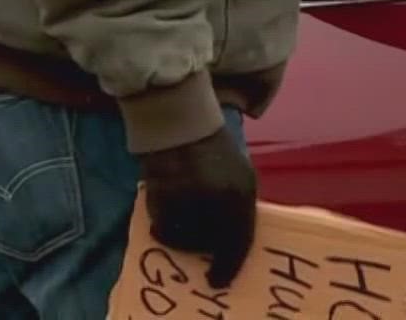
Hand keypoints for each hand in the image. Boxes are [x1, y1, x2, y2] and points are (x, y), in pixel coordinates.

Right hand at [138, 126, 257, 287]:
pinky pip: (165, 227)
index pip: (240, 239)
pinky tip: (165, 215)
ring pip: (186, 239)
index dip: (230, 264)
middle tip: (203, 257)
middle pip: (212, 243)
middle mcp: (218, 199)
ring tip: (182, 222)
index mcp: (242, 192)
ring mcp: (189, 199)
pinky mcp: (163, 197)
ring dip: (183, 239)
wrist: (182, 126)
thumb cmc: (215, 152)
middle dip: (206, 251)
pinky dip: (164, 228)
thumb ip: (239, 206)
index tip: (220, 279)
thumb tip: (232, 239)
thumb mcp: (240, 175)